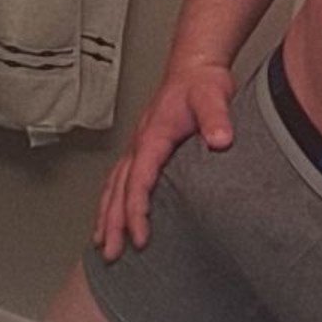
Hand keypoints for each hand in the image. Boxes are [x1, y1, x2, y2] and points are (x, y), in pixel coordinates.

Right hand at [93, 62, 234, 261]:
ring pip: (113, 187)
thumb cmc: (202, 83)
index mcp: (153, 136)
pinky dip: (110, 202)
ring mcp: (137, 147)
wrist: (195, 67)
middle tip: (110, 254)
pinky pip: (119, 181)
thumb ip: (217, 118)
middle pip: (118, 190)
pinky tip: (109, 217)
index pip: (138, 180)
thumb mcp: (213, 96)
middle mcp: (139, 144)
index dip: (137, 210)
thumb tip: (220, 140)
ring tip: (101, 244)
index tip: (139, 236)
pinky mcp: (142, 150)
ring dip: (105, 216)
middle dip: (112, 223)